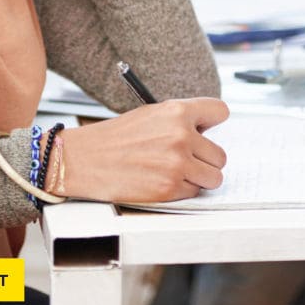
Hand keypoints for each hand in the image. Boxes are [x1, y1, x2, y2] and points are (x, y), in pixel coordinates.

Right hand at [52, 98, 229, 203]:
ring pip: (213, 177)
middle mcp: (181, 136)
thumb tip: (207, 133)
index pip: (220, 112)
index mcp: (176, 111)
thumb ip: (180, 120)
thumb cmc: (115, 138)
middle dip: (205, 160)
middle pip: (220, 155)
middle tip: (184, 160)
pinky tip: (161, 182)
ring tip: (174, 172)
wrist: (84, 159)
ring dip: (198, 178)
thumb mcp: (150, 114)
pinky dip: (182, 191)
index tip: (206, 131)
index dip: (213, 123)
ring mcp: (177, 164)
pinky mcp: (169, 188)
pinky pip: (194, 193)